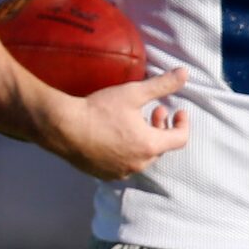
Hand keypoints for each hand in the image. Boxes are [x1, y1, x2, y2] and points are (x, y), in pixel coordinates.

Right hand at [34, 70, 190, 180]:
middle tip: (155, 111)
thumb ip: (162, 84)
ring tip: (133, 124)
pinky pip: (123, 164)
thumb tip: (185, 73)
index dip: (183, 124)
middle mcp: (138, 163)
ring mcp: (121, 172)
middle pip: (160, 148)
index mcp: (149, 145)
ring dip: (143, 140)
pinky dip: (127, 151)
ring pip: (141, 157)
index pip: (180, 139)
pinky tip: (115, 137)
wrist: (63, 128)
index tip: (179, 111)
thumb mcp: (133, 93)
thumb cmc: (99, 110)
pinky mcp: (104, 175)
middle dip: (161, 129)